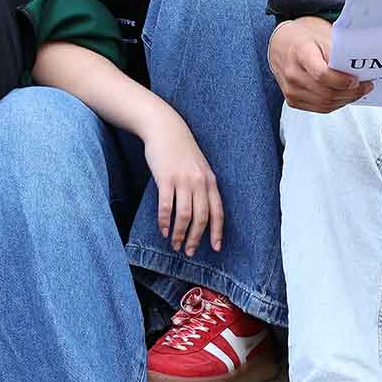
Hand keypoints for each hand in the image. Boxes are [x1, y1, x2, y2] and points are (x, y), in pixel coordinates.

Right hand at [138, 108, 223, 256]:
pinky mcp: (166, 178)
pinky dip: (165, 221)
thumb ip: (202, 187)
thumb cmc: (181, 151)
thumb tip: (201, 212)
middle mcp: (200, 182)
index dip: (217, 232)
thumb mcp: (199, 168)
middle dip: (196, 238)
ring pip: (185, 215)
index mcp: (210, 181)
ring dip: (180, 234)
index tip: (216, 248)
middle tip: (189, 252)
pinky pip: (166, 206)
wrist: (165, 129)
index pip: (218, 212)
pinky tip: (163, 230)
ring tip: (175, 244)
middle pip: (201, 218)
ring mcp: (183, 180)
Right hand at [269, 16, 371, 112]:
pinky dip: (336, 104)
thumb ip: (337, 53)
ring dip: (346, 100)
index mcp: (300, 53)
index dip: (342, 81)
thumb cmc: (304, 38)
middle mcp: (292, 73)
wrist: (281, 44)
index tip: (357, 79)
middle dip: (350, 92)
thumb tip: (357, 69)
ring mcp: (291, 89)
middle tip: (366, 86)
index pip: (321, 74)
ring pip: (325, 103)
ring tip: (358, 91)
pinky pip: (319, 108)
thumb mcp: (322, 35)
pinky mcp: (292, 100)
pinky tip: (344, 96)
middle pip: (326, 92)